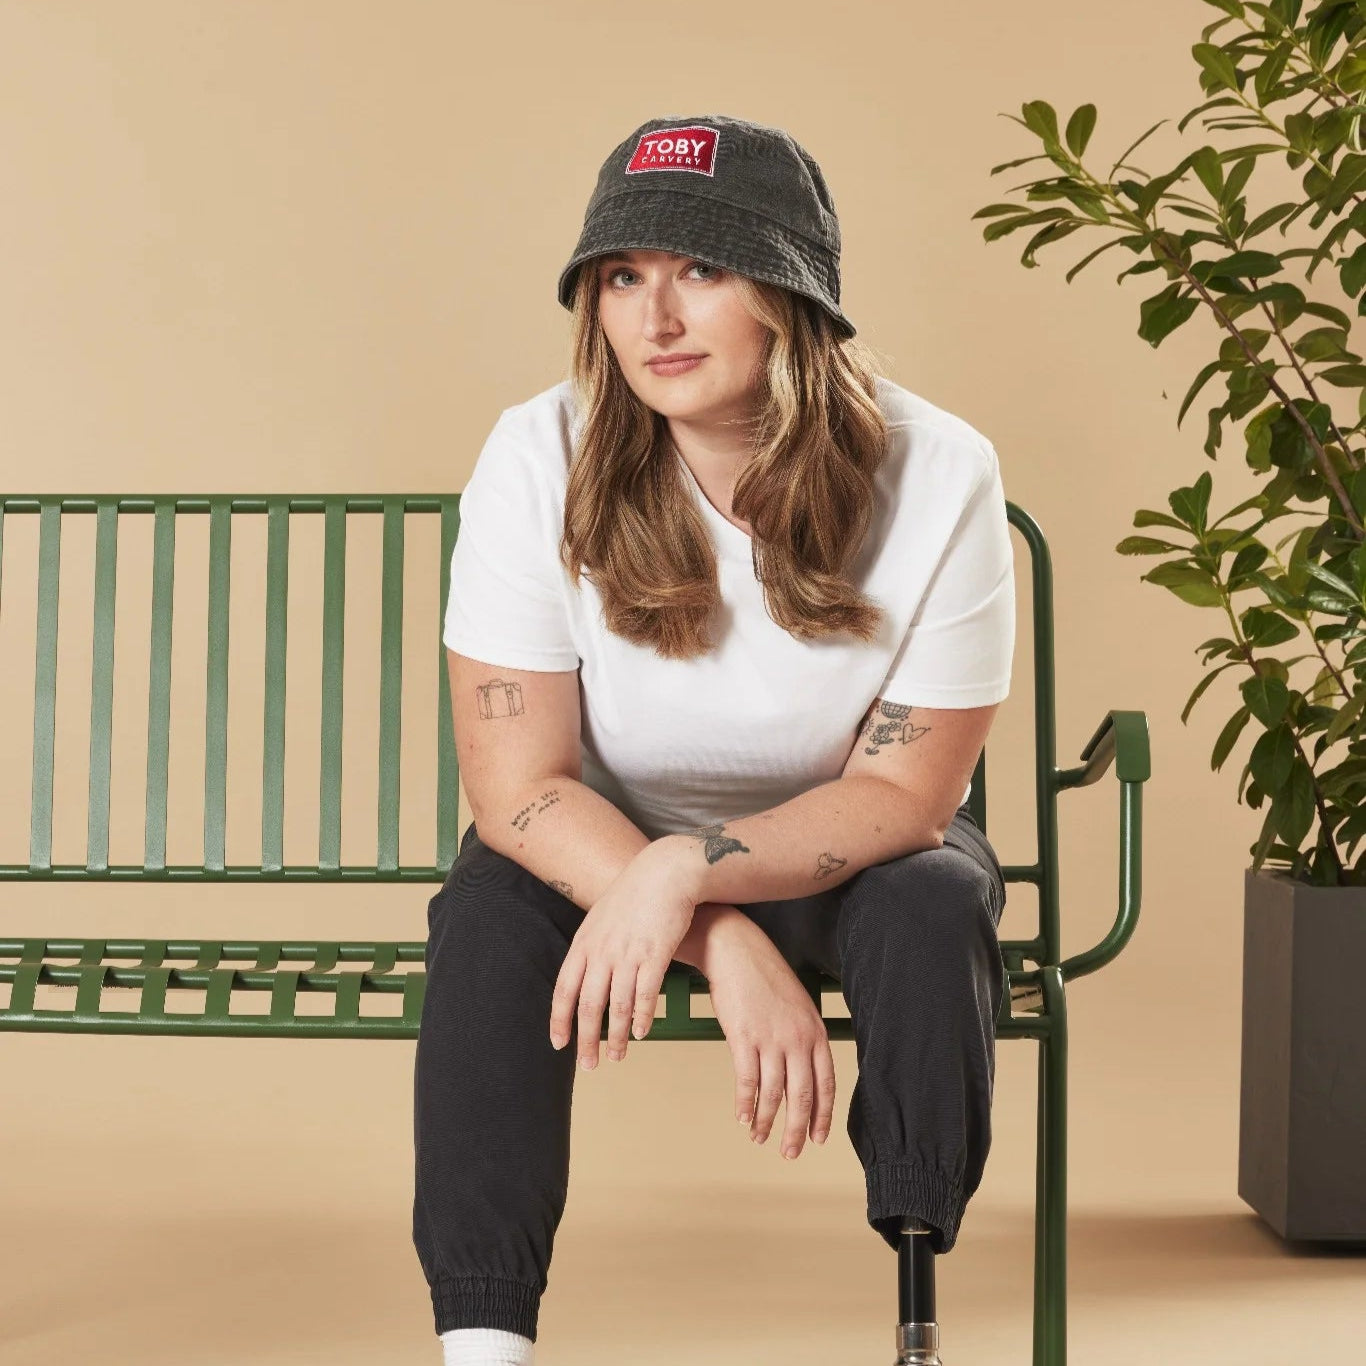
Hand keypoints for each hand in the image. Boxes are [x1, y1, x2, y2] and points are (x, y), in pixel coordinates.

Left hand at [549, 839, 696, 1067]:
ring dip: (617, 1036)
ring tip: (618, 1055)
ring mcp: (628, 953)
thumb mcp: (600, 918)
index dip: (560, 1020)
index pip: (564, 989)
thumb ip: (590, 946)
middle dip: (586, 1040)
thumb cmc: (634, 894)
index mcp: (584, 943)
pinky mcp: (655, 954)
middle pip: (589, 1005)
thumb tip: (582, 974)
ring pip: (618, 1006)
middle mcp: (602, 951)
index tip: (559, 1044)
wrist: (665, 872)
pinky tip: (643, 1032)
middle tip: (589, 1065)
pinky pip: (646, 995)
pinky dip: (643, 1018)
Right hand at [704, 919, 835, 1160]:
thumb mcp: (796, 1003)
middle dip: (796, 1130)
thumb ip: (802, 1036)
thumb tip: (799, 1070)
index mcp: (815, 1031)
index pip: (826, 1084)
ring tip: (761, 1138)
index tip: (818, 1138)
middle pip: (802, 1096)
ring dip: (767, 1121)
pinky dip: (746, 1104)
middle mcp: (798, 1038)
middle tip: (791, 1152)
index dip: (822, 1115)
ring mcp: (771, 1038)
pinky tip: (744, 1118)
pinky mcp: (744, 1037)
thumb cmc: (763, 974)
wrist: (735, 950)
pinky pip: (748, 1081)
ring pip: (774, 1094)